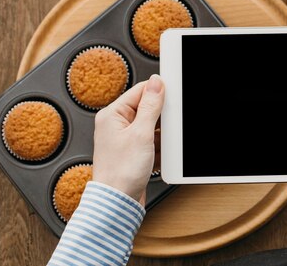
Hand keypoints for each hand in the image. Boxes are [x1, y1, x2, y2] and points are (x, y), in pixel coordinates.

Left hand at [92, 75, 164, 202]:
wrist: (118, 203)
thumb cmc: (121, 172)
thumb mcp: (141, 133)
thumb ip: (150, 106)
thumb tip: (156, 82)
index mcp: (112, 115)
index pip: (140, 91)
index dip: (158, 92)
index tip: (174, 95)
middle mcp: (116, 125)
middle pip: (147, 108)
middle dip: (162, 117)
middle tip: (169, 124)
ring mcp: (125, 139)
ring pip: (152, 126)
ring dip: (161, 134)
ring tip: (159, 145)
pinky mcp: (133, 152)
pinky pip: (152, 140)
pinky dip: (159, 146)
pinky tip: (160, 154)